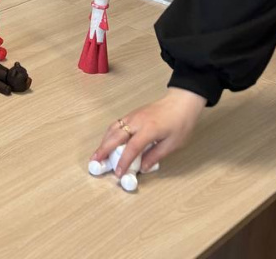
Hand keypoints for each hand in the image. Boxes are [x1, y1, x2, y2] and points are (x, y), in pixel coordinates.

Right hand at [90, 88, 207, 176]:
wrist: (181, 102)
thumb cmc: (180, 123)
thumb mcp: (172, 144)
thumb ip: (155, 155)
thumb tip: (142, 167)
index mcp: (148, 130)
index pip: (131, 148)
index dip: (123, 162)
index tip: (118, 173)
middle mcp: (136, 122)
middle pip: (115, 136)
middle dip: (103, 149)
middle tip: (94, 161)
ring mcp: (132, 116)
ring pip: (113, 128)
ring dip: (103, 141)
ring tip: (97, 153)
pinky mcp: (132, 114)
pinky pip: (116, 124)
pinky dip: (109, 134)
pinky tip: (107, 140)